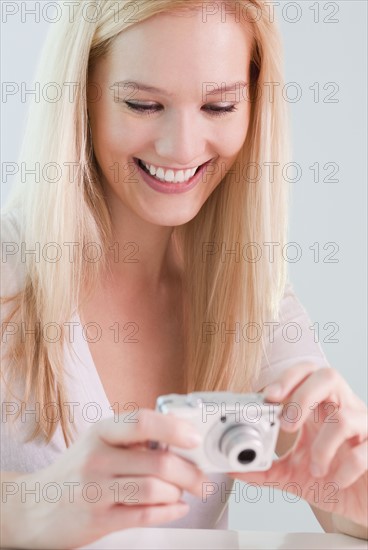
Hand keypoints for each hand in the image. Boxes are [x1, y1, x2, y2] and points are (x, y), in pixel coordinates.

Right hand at [4, 409, 207, 548]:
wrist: (33, 506)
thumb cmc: (74, 470)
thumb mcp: (97, 441)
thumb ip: (131, 437)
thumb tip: (177, 437)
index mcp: (100, 431)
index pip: (142, 421)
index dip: (174, 428)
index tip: (194, 437)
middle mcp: (97, 458)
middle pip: (158, 461)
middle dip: (190, 471)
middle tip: (201, 477)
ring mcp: (96, 490)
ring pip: (155, 489)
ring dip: (178, 493)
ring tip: (182, 493)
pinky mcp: (98, 520)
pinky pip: (145, 516)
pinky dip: (169, 512)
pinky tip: (176, 508)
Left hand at [229, 363, 367, 527]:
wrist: (362, 504)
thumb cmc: (332, 480)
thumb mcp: (294, 475)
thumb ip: (266, 470)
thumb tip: (234, 468)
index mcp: (320, 408)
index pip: (305, 374)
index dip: (286, 378)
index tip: (266, 397)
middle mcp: (342, 410)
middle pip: (328, 376)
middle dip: (303, 395)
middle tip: (287, 424)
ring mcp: (363, 428)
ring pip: (346, 415)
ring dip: (323, 445)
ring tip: (315, 468)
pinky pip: (365, 449)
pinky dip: (345, 467)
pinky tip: (336, 480)